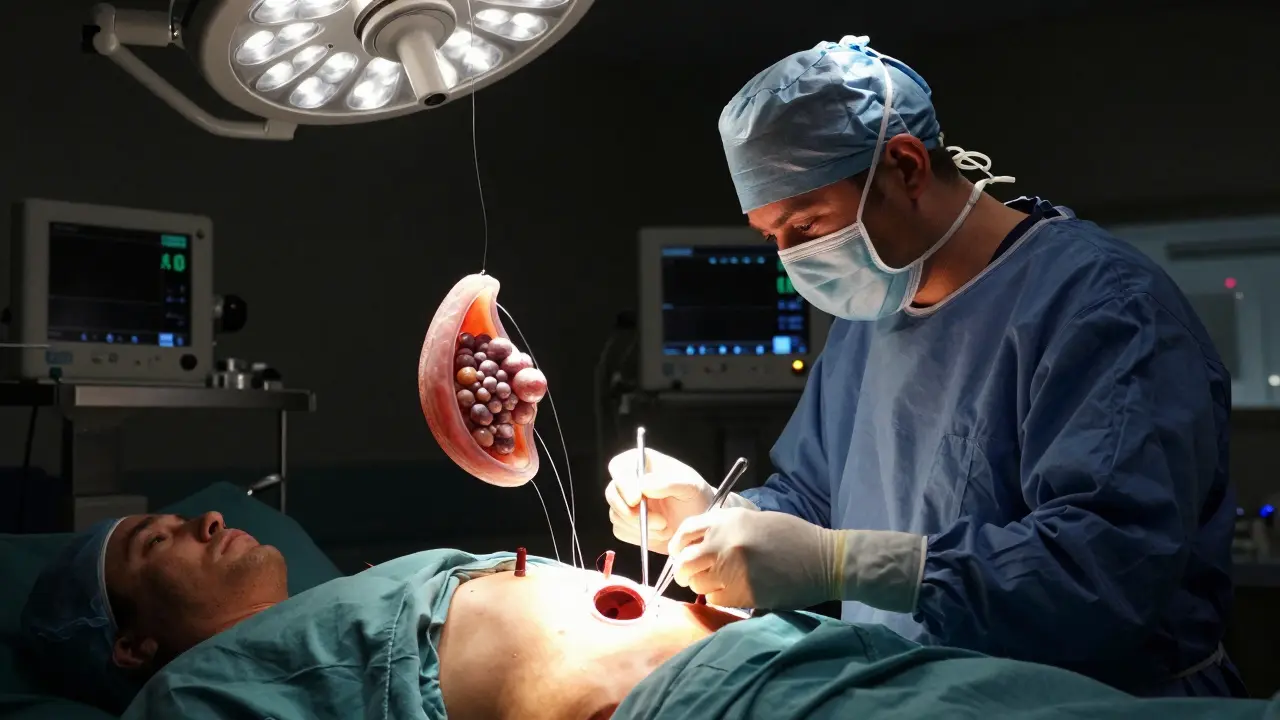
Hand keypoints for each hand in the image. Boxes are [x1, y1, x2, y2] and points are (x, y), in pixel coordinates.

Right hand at [605, 448, 722, 550]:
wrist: (699, 525)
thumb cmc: (696, 498)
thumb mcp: (690, 486)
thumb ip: (668, 483)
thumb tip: (642, 485)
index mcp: (643, 463)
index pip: (619, 466)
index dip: (623, 482)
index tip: (637, 499)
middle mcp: (630, 482)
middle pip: (612, 493)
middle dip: (631, 511)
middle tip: (658, 522)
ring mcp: (627, 504)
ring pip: (615, 514)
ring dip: (640, 526)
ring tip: (666, 526)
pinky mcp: (627, 524)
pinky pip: (620, 530)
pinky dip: (638, 536)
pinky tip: (659, 534)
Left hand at [667, 508, 836, 608]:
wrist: (824, 559)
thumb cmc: (793, 537)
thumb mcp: (755, 520)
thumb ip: (726, 529)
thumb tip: (700, 544)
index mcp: (728, 520)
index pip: (685, 531)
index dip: (678, 545)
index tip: (680, 553)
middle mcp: (724, 542)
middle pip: (684, 561)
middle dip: (684, 571)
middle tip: (692, 576)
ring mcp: (732, 569)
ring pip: (696, 583)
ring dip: (701, 586)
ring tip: (716, 584)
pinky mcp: (742, 593)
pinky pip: (714, 599)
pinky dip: (718, 598)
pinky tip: (732, 592)